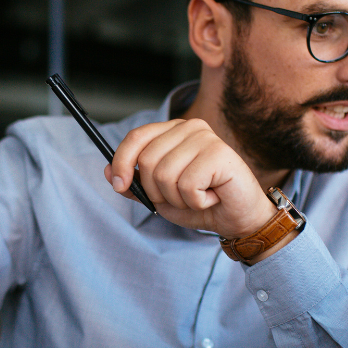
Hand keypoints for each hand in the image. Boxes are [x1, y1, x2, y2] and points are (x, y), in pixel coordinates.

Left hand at [106, 118, 276, 238]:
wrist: (238, 219)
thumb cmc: (202, 203)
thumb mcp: (160, 196)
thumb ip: (135, 183)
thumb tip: (109, 171)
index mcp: (174, 131)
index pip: (136, 137)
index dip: (122, 162)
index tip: (119, 185)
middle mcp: (190, 128)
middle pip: (147, 161)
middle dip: (157, 191)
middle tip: (181, 196)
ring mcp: (205, 138)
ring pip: (164, 176)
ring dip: (177, 199)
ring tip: (198, 196)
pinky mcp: (219, 153)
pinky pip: (186, 185)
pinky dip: (196, 201)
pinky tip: (211, 196)